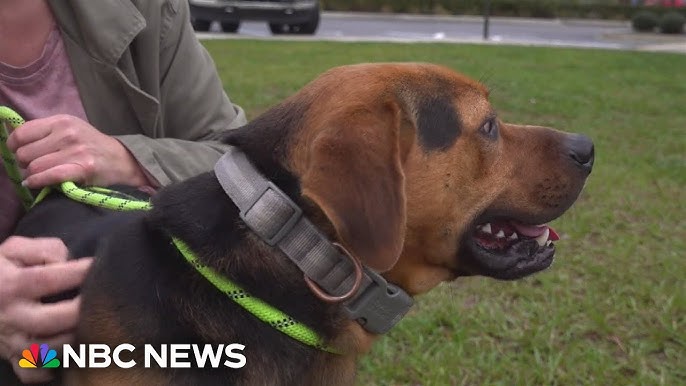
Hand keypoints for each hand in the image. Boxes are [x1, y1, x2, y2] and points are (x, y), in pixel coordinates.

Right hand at [0, 237, 91, 383]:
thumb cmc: (4, 269)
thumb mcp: (16, 249)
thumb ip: (44, 250)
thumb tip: (68, 262)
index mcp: (11, 286)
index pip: (47, 280)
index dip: (78, 273)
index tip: (98, 266)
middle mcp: (11, 316)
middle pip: (49, 321)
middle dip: (80, 312)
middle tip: (101, 301)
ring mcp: (10, 340)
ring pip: (45, 351)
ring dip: (73, 341)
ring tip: (92, 326)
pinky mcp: (12, 357)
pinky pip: (32, 372)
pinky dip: (51, 368)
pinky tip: (70, 354)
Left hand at [7, 114, 148, 188]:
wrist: (123, 160)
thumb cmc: (93, 146)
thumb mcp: (71, 129)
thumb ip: (46, 132)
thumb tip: (14, 139)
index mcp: (62, 121)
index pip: (22, 133)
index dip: (13, 145)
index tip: (17, 152)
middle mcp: (67, 134)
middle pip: (25, 153)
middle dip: (24, 163)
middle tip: (32, 166)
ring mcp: (75, 151)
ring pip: (34, 167)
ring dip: (32, 175)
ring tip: (38, 176)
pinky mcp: (82, 169)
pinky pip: (49, 176)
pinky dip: (37, 182)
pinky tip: (34, 183)